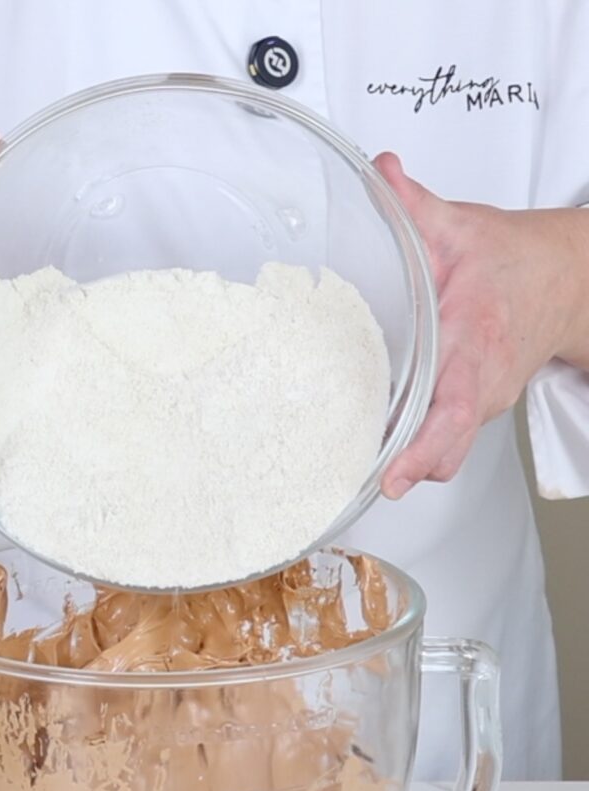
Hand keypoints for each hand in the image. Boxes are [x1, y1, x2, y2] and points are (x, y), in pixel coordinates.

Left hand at [375, 152, 588, 498]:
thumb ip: (413, 205)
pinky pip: (447, 441)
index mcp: (475, 340)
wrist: (566, 280)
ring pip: (446, 451)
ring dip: (410, 461)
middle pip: (447, 450)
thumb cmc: (514, 260)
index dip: (422, 449)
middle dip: (408, 470)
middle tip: (363, 478)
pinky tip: (382, 437)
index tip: (393, 475)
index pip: (451, 409)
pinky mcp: (477, 407)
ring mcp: (482, 400)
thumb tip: (376, 175)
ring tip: (363, 460)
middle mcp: (481, 382)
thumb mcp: (461, 226)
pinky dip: (418, 449)